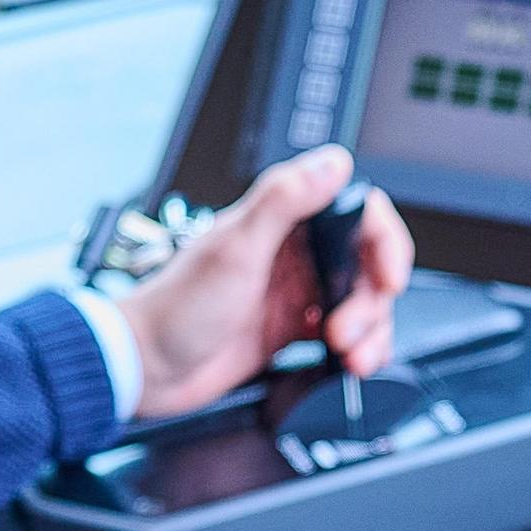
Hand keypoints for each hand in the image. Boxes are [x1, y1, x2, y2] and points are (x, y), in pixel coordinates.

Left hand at [121, 146, 413, 422]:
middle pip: (366, 265)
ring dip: (369, 330)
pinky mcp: (288, 330)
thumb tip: (332, 162)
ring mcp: (292, 292)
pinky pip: (342, 335)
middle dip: (373, 300)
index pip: (357, 214)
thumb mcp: (234, 249)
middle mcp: (290, 253)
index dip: (384, 243)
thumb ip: (283, 200)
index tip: (388, 277)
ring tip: (349, 354)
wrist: (143, 367)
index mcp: (280, 221)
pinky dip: (355, 350)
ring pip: (359, 303)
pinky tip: (346, 362)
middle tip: (348, 329)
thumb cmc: (174, 309)